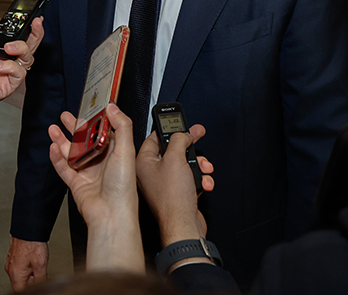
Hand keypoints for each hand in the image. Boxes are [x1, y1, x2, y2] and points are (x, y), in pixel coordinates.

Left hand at [0, 15, 42, 118]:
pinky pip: (20, 74)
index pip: (14, 38)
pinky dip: (11, 67)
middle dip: (35, 34)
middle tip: (37, 24)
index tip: (30, 18)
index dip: (24, 29)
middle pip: (26, 47)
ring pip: (27, 59)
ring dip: (22, 48)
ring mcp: (3, 73)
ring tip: (9, 46)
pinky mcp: (6, 86)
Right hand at [5, 237, 48, 292]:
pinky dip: (26, 266)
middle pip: (21, 284)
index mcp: (16, 274)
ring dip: (29, 273)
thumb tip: (41, 287)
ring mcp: (11, 262)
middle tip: (38, 272)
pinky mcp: (13, 256)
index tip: (37, 285)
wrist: (28, 226)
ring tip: (36, 263)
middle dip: (30, 281)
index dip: (30, 290)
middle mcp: (10, 269)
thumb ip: (40, 279)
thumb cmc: (33, 242)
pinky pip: (19, 267)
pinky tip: (33, 259)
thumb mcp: (41, 264)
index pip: (20, 291)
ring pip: (20, 275)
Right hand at [48, 105, 137, 228]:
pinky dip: (56, 158)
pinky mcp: (77, 183)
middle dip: (74, 127)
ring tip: (53, 128)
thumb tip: (113, 108)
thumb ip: (121, 126)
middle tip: (66, 116)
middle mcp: (102, 161)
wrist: (110, 214)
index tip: (88, 107)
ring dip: (61, 140)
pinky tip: (52, 147)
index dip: (96, 119)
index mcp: (116, 152)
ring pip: (71, 152)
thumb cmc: (123, 187)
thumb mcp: (126, 150)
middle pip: (85, 140)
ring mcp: (88, 172)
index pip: (104, 131)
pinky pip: (64, 168)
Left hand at [135, 126, 213, 246]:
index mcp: (143, 162)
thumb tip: (183, 134)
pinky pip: (189, 178)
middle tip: (197, 137)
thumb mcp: (175, 158)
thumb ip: (179, 140)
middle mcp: (151, 173)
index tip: (180, 123)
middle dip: (189, 148)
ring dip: (197, 165)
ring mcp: (164, 184)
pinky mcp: (177, 193)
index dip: (169, 129)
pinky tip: (203, 182)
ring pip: (184, 164)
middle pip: (172, 150)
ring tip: (203, 168)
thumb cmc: (172, 198)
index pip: (154, 137)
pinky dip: (199, 179)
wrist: (184, 225)